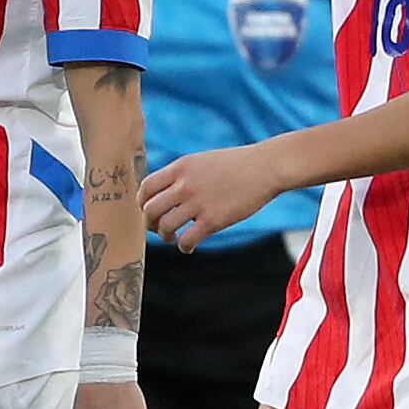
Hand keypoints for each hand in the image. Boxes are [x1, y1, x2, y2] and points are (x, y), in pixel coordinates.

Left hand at [141, 143, 283, 252]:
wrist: (265, 167)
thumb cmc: (236, 165)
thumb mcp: (201, 161)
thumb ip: (182, 175)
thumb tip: (164, 194)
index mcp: (180, 167)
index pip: (146, 187)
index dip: (142, 203)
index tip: (148, 210)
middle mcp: (184, 185)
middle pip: (150, 210)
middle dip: (149, 223)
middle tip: (157, 228)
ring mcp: (198, 203)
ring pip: (164, 227)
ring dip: (165, 237)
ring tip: (174, 238)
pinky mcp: (213, 220)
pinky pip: (187, 240)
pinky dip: (184, 247)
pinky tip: (189, 246)